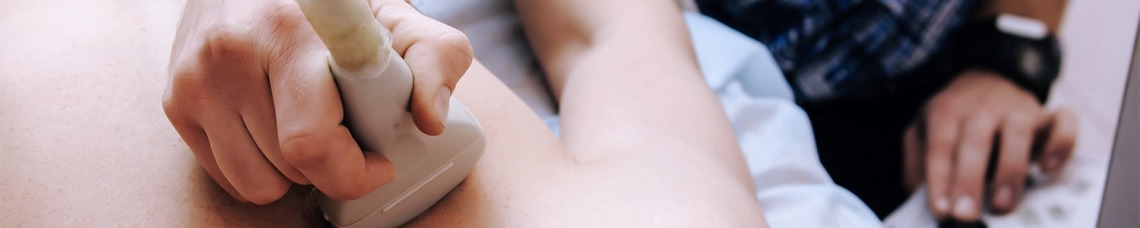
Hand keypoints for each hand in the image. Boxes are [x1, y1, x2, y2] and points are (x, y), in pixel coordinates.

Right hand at [162, 0, 472, 203]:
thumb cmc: (335, 5)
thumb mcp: (399, 18)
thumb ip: (435, 59)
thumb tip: (430, 119)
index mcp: (290, 33)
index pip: (310, 141)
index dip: (352, 169)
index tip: (379, 161)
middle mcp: (232, 54)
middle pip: (292, 167)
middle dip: (334, 165)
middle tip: (351, 133)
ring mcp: (196, 79)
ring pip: (258, 182)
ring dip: (296, 172)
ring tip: (313, 127)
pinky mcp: (175, 101)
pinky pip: (229, 177)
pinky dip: (261, 168)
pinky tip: (279, 128)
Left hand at [902, 69, 1076, 220]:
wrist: (986, 77)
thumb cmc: (953, 117)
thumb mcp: (922, 130)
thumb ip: (916, 161)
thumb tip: (917, 194)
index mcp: (946, 112)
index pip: (939, 148)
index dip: (938, 180)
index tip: (941, 211)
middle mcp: (981, 108)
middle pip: (974, 143)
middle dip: (969, 182)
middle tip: (966, 216)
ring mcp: (1016, 108)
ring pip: (1017, 135)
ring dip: (1010, 172)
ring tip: (1002, 205)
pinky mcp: (1046, 114)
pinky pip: (1062, 124)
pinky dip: (1061, 144)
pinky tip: (1048, 168)